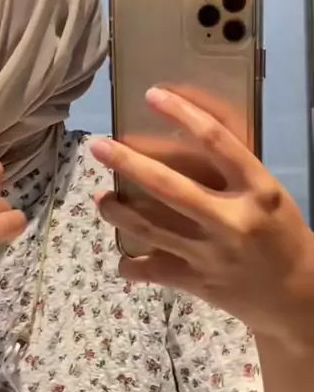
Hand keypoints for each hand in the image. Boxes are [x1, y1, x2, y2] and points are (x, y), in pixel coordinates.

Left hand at [91, 86, 313, 349]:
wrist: (297, 296)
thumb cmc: (280, 233)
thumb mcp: (268, 194)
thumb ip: (233, 171)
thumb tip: (184, 132)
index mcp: (257, 188)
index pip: (217, 141)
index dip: (182, 114)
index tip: (152, 95)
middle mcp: (233, 219)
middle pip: (169, 186)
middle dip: (128, 163)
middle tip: (98, 146)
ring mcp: (212, 254)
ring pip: (150, 228)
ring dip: (117, 211)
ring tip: (101, 199)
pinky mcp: (198, 283)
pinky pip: (152, 271)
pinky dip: (130, 265)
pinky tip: (122, 257)